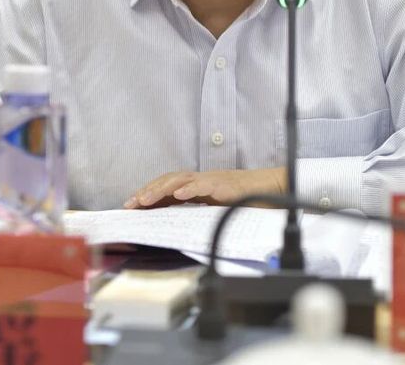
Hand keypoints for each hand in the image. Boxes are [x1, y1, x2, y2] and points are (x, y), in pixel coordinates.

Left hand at [123, 168, 285, 208]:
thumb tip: (172, 224)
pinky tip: (180, 195)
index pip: (167, 187)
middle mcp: (202, 180)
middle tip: (132, 203)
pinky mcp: (226, 185)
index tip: (131, 206)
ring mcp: (213, 180)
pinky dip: (192, 189)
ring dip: (162, 189)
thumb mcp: (215, 209)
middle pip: (169, 181)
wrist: (273, 191)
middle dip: (148, 191)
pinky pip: (206, 185)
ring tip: (146, 198)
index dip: (148, 194)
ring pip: (182, 181)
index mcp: (197, 187)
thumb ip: (196, 213)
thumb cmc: (246, 201)